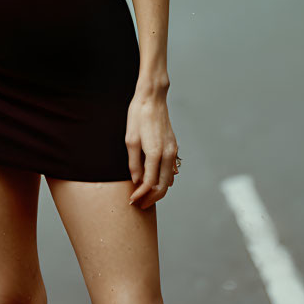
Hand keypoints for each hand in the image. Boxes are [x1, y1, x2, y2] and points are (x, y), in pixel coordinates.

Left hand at [125, 90, 178, 209]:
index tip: (131, 200)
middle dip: (151, 199)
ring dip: (158, 191)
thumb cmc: (138, 116)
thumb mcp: (130, 139)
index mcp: (155, 153)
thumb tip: (136, 181)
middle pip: (163, 187)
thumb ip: (134, 163)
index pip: (150, 184)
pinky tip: (154, 182)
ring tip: (144, 196)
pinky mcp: (173, 146)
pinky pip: (171, 169)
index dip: (140, 195)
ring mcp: (172, 150)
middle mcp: (167, 154)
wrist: (152, 98)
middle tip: (139, 204)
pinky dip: (164, 180)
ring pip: (169, 180)